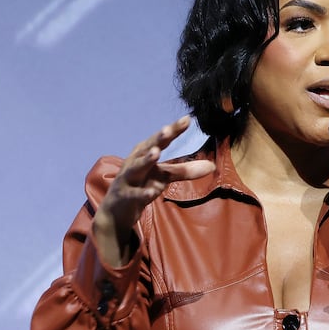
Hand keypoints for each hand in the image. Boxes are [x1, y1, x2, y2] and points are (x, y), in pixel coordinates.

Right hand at [93, 116, 214, 265]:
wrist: (116, 211)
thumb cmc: (141, 185)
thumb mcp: (163, 177)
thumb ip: (185, 171)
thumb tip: (212, 166)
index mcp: (145, 154)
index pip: (161, 140)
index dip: (173, 129)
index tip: (188, 119)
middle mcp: (135, 162)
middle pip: (147, 148)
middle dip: (157, 139)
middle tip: (167, 129)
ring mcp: (127, 179)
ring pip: (136, 168)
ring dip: (146, 160)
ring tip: (156, 153)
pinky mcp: (124, 196)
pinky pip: (134, 194)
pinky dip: (143, 193)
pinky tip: (152, 192)